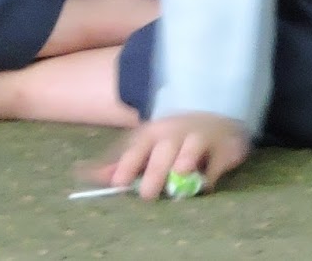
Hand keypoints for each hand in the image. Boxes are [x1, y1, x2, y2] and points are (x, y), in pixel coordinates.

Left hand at [91, 111, 249, 199]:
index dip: (126, 165)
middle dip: (154, 171)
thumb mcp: (144, 146)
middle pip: (162, 152)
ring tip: (180, 175)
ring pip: (190, 149)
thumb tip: (89, 175)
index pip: (136, 148)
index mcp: (151, 133)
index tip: (117, 184)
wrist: (211, 116)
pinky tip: (205, 185)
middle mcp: (173, 134)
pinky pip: (217, 161)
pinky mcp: (223, 149)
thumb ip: (120, 162)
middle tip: (147, 195)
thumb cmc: (170, 138)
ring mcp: (198, 139)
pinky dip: (211, 173)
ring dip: (185, 160)